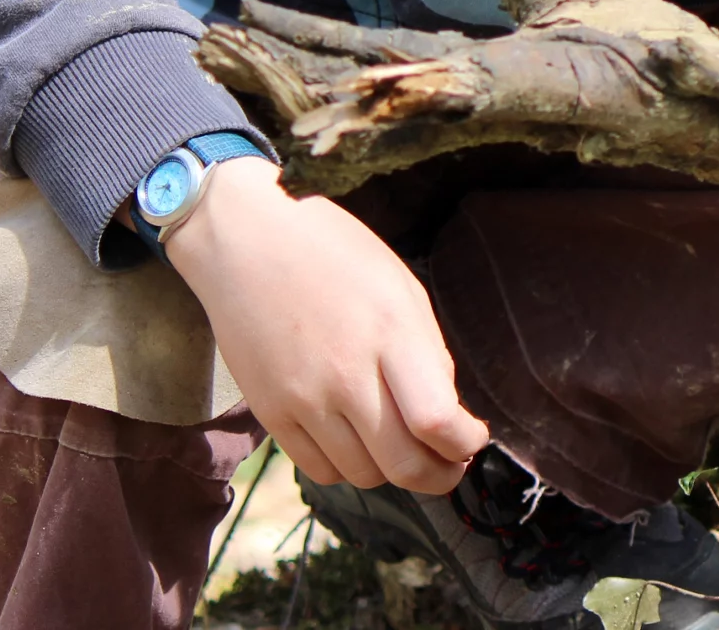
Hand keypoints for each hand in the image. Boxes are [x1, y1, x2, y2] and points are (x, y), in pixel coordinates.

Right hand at [164, 157, 489, 491]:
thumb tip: (445, 414)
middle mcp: (347, 374)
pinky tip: (359, 445)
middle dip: (439, 475)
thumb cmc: (333, 254)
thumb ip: (428, 352)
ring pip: (363, 475)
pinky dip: (348, 469)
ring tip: (401, 446)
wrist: (245, 243)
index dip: (464, 443)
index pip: (436, 420)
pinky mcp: (271, 413)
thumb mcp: (401, 286)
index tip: (473, 437)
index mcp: (390, 333)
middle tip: (450, 465)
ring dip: (393, 471)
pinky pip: (319, 470)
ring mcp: (304, 399)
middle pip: (402, 464)